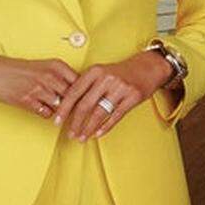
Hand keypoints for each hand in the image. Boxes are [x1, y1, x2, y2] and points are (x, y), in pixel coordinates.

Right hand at [0, 54, 79, 120]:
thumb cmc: (22, 70)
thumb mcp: (45, 67)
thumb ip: (63, 78)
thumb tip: (81, 92)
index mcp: (57, 66)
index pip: (81, 83)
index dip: (85, 95)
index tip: (88, 103)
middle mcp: (50, 76)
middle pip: (73, 97)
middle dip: (76, 107)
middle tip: (78, 115)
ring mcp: (39, 88)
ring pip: (61, 107)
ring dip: (61, 113)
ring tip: (61, 115)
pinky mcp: (28, 100)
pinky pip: (46, 113)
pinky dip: (47, 114)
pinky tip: (43, 110)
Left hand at [55, 51, 171, 140]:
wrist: (147, 67)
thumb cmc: (121, 72)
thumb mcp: (101, 72)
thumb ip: (86, 85)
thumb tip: (68, 105)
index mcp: (95, 71)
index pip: (74, 92)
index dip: (64, 108)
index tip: (57, 120)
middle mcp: (106, 78)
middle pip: (85, 104)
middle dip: (75, 122)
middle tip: (70, 134)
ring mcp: (120, 88)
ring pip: (99, 113)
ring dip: (88, 128)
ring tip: (82, 137)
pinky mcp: (132, 97)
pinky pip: (115, 116)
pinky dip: (105, 127)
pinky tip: (97, 134)